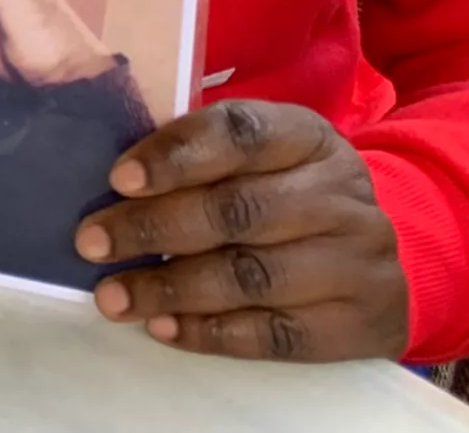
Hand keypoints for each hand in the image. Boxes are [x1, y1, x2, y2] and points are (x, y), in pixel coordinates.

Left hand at [76, 100, 408, 361]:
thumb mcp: (260, 158)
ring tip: (114, 297)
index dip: (176, 155)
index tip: (119, 179)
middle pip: (238, 209)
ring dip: (171, 288)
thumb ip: (200, 158)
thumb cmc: (287, 194)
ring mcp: (357, 259)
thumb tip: (116, 184)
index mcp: (306, 135)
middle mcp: (340, 192)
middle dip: (154, 227)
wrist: (375, 258)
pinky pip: (278, 335)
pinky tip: (164, 327)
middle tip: (92, 242)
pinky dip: (213, 332)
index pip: (240, 134)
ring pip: (252, 275)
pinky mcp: (362, 322)